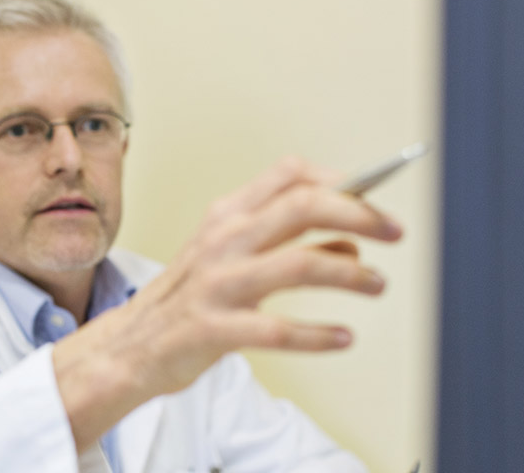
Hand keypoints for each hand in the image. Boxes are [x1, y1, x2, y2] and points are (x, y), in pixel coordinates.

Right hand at [53, 156, 402, 448]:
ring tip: (377, 285)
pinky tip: (343, 338)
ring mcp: (217, 284)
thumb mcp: (234, 260)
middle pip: (302, 206)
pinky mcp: (213, 328)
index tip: (372, 194)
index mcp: (226, 216)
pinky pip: (277, 329)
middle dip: (358, 214)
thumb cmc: (186, 301)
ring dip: (349, 274)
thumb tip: (351, 247)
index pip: (289, 175)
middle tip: (394, 231)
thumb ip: (289, 247)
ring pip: (297, 265)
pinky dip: (318, 335)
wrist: (129, 346)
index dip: (338, 180)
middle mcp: (222, 241)